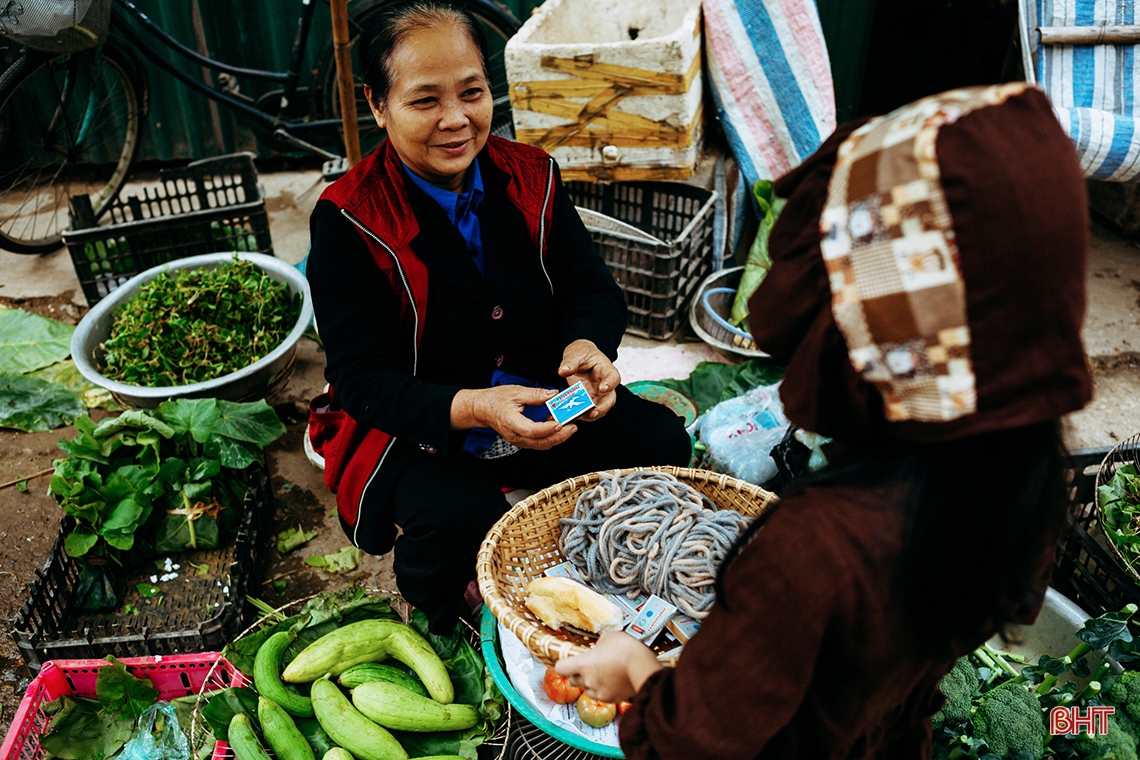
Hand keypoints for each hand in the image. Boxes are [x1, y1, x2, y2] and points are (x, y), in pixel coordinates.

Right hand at [451, 386, 576, 449]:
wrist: (482, 409)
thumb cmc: (495, 400)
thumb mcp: (516, 391)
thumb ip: (536, 394)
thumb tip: (553, 394)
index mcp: (511, 422)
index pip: (532, 430)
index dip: (548, 428)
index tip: (561, 422)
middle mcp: (515, 435)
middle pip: (541, 442)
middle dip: (560, 436)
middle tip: (573, 426)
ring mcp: (519, 440)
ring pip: (542, 444)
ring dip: (557, 437)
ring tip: (569, 426)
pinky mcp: (522, 440)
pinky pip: (539, 442)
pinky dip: (550, 436)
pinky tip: (558, 426)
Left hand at [554, 631, 663, 702]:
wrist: (643, 667)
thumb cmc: (627, 650)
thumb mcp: (609, 636)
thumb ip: (599, 643)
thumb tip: (599, 646)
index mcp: (583, 664)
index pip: (560, 668)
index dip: (563, 664)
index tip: (567, 661)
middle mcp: (588, 680)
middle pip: (573, 680)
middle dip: (579, 674)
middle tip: (590, 666)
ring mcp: (599, 691)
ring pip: (587, 689)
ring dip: (592, 682)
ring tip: (605, 673)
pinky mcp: (611, 699)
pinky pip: (602, 695)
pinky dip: (605, 689)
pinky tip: (614, 680)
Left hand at [559, 339, 620, 421]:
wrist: (578, 358)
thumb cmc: (582, 354)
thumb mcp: (575, 354)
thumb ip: (570, 363)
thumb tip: (563, 371)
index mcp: (605, 369)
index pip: (613, 377)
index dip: (610, 383)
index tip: (603, 388)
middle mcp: (604, 384)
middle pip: (610, 398)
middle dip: (603, 407)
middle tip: (593, 412)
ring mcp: (598, 394)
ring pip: (601, 408)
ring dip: (591, 415)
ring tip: (579, 417)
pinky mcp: (589, 400)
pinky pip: (588, 411)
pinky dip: (582, 415)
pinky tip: (572, 416)